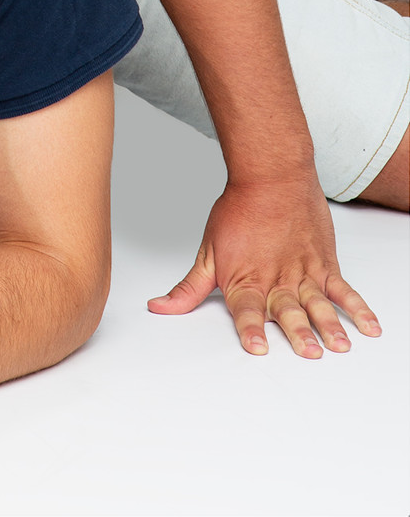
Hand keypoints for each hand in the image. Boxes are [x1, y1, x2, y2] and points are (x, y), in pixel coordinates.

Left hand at [148, 173, 380, 356]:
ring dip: (329, 325)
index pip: (246, 310)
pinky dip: (358, 308)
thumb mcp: (207, 251)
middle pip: (287, 310)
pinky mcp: (324, 264)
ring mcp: (303, 272)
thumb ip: (189, 288)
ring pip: (317, 303)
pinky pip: (343, 289)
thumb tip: (159, 307)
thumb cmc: (239, 210)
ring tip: (337, 345)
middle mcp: (276, 279)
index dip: (250, 329)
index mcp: (245, 279)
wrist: (270, 175)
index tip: (257, 347)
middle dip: (298, 333)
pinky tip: (368, 327)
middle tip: (309, 352)